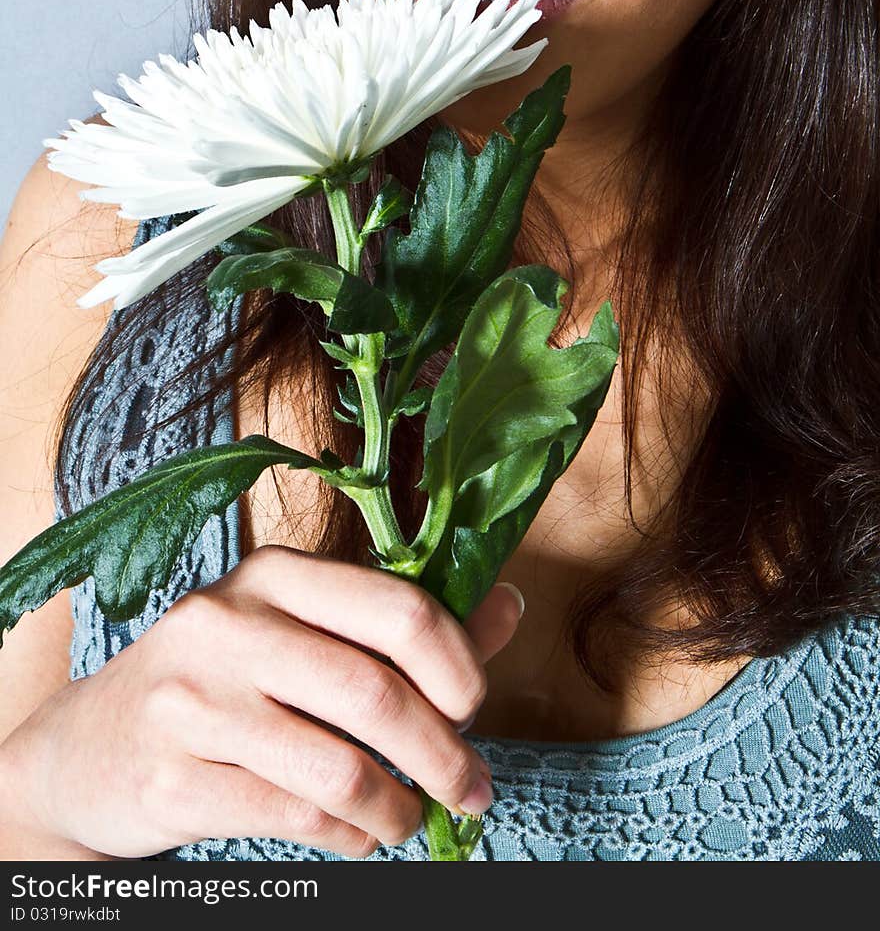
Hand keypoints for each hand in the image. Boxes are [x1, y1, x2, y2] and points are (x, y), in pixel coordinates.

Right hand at [1, 547, 523, 857]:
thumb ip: (403, 625)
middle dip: (443, 753)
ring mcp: (193, 702)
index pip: (396, 607)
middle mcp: (229, 624)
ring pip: (339, 766)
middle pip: (375, 693)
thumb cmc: (220, 683)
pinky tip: (359, 835)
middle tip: (472, 789)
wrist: (88, 748)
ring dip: (398, 807)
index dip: (458, 664)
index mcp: (273, 576)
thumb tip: (511, 605)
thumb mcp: (299, 633)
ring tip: (412, 820)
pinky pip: (295, 818)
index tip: (474, 707)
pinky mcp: (173, 778)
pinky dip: (348, 836)